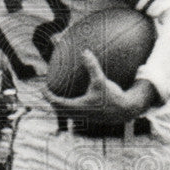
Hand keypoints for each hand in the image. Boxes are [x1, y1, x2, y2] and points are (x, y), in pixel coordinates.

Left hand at [43, 50, 160, 123]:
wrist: (126, 110)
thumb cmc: (113, 96)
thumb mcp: (101, 80)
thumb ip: (92, 66)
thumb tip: (84, 51)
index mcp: (78, 107)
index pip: (56, 102)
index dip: (48, 95)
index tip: (43, 88)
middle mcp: (80, 114)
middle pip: (59, 110)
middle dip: (52, 101)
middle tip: (47, 90)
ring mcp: (85, 117)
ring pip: (67, 113)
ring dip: (60, 105)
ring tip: (57, 94)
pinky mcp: (91, 117)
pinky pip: (75, 113)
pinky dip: (69, 107)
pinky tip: (73, 99)